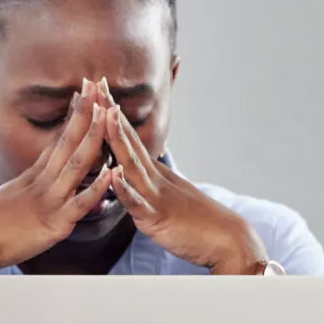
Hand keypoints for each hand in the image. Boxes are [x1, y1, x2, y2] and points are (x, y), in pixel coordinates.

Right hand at [0, 79, 118, 271]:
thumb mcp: (10, 197)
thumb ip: (29, 184)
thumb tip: (39, 173)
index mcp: (33, 176)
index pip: (58, 139)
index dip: (73, 115)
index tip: (84, 91)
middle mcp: (43, 182)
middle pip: (68, 141)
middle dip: (85, 113)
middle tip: (97, 85)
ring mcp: (50, 200)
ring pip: (77, 164)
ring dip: (93, 137)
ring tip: (107, 113)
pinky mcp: (54, 224)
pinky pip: (79, 204)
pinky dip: (97, 189)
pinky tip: (112, 174)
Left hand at [101, 88, 265, 273]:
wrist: (227, 240)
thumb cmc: (198, 222)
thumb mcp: (168, 197)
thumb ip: (151, 184)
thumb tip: (134, 174)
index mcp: (153, 173)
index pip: (129, 137)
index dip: (112, 113)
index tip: (98, 87)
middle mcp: (154, 178)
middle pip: (129, 140)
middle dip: (109, 113)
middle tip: (95, 84)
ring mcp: (156, 195)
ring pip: (132, 164)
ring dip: (118, 138)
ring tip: (105, 114)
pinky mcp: (158, 218)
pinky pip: (138, 204)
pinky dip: (125, 190)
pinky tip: (113, 176)